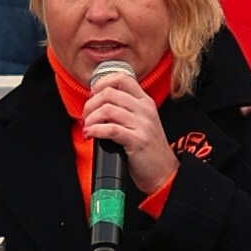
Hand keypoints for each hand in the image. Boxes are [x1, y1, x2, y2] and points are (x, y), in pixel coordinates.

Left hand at [79, 70, 175, 189]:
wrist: (163, 172)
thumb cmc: (147, 149)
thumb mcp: (141, 122)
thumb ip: (125, 109)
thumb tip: (96, 103)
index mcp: (145, 101)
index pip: (122, 78)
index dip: (102, 83)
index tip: (92, 95)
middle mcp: (145, 109)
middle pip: (109, 93)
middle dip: (91, 104)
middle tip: (86, 116)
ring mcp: (143, 124)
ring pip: (107, 110)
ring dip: (91, 118)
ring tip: (87, 127)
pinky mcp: (138, 140)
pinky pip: (110, 129)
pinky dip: (95, 130)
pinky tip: (91, 134)